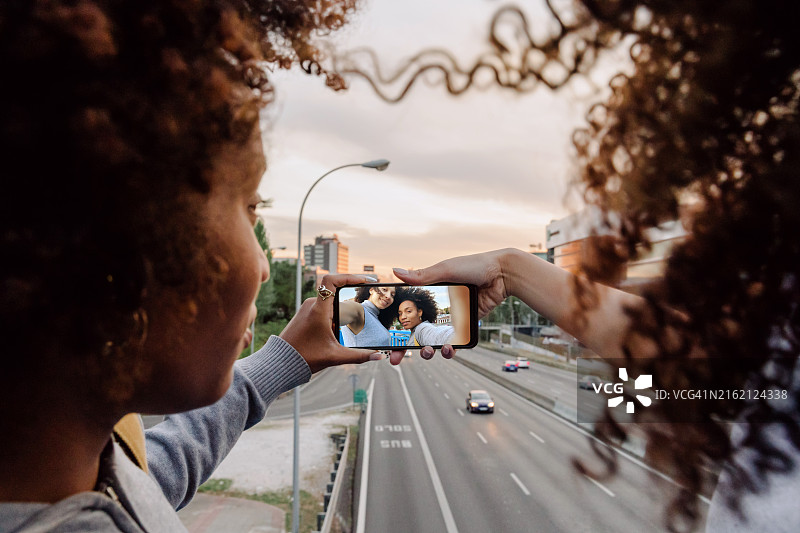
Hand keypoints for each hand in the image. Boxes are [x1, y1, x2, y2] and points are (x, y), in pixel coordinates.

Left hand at [280, 273, 380, 372]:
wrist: (280, 362)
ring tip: (355, 319)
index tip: (363, 280)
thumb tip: (379, 356)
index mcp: (318, 310)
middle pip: (336, 291)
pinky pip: (323, 307)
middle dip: (352, 296)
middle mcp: (312, 305)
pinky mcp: (305, 315)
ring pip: (330, 301)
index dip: (349, 276)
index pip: (332, 281)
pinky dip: (335, 313)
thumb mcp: (335, 357)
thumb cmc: (304, 358)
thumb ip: (359, 356)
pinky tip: (342, 326)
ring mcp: (307, 309)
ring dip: (343, 308)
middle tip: (366, 300)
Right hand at [387, 249, 514, 363]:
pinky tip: (449, 349)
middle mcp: (437, 308)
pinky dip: (449, 349)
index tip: (384, 341)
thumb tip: (396, 271)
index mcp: (429, 293)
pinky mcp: (466, 326)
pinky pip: (454, 342)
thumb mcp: (445, 270)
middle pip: (416, 332)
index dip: (394, 328)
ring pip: (434, 341)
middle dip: (404, 348)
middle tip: (395, 359)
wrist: (502, 274)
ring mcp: (451, 318)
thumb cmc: (474, 266)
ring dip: (427, 351)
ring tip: (427, 352)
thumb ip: (422, 276)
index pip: (406, 313)